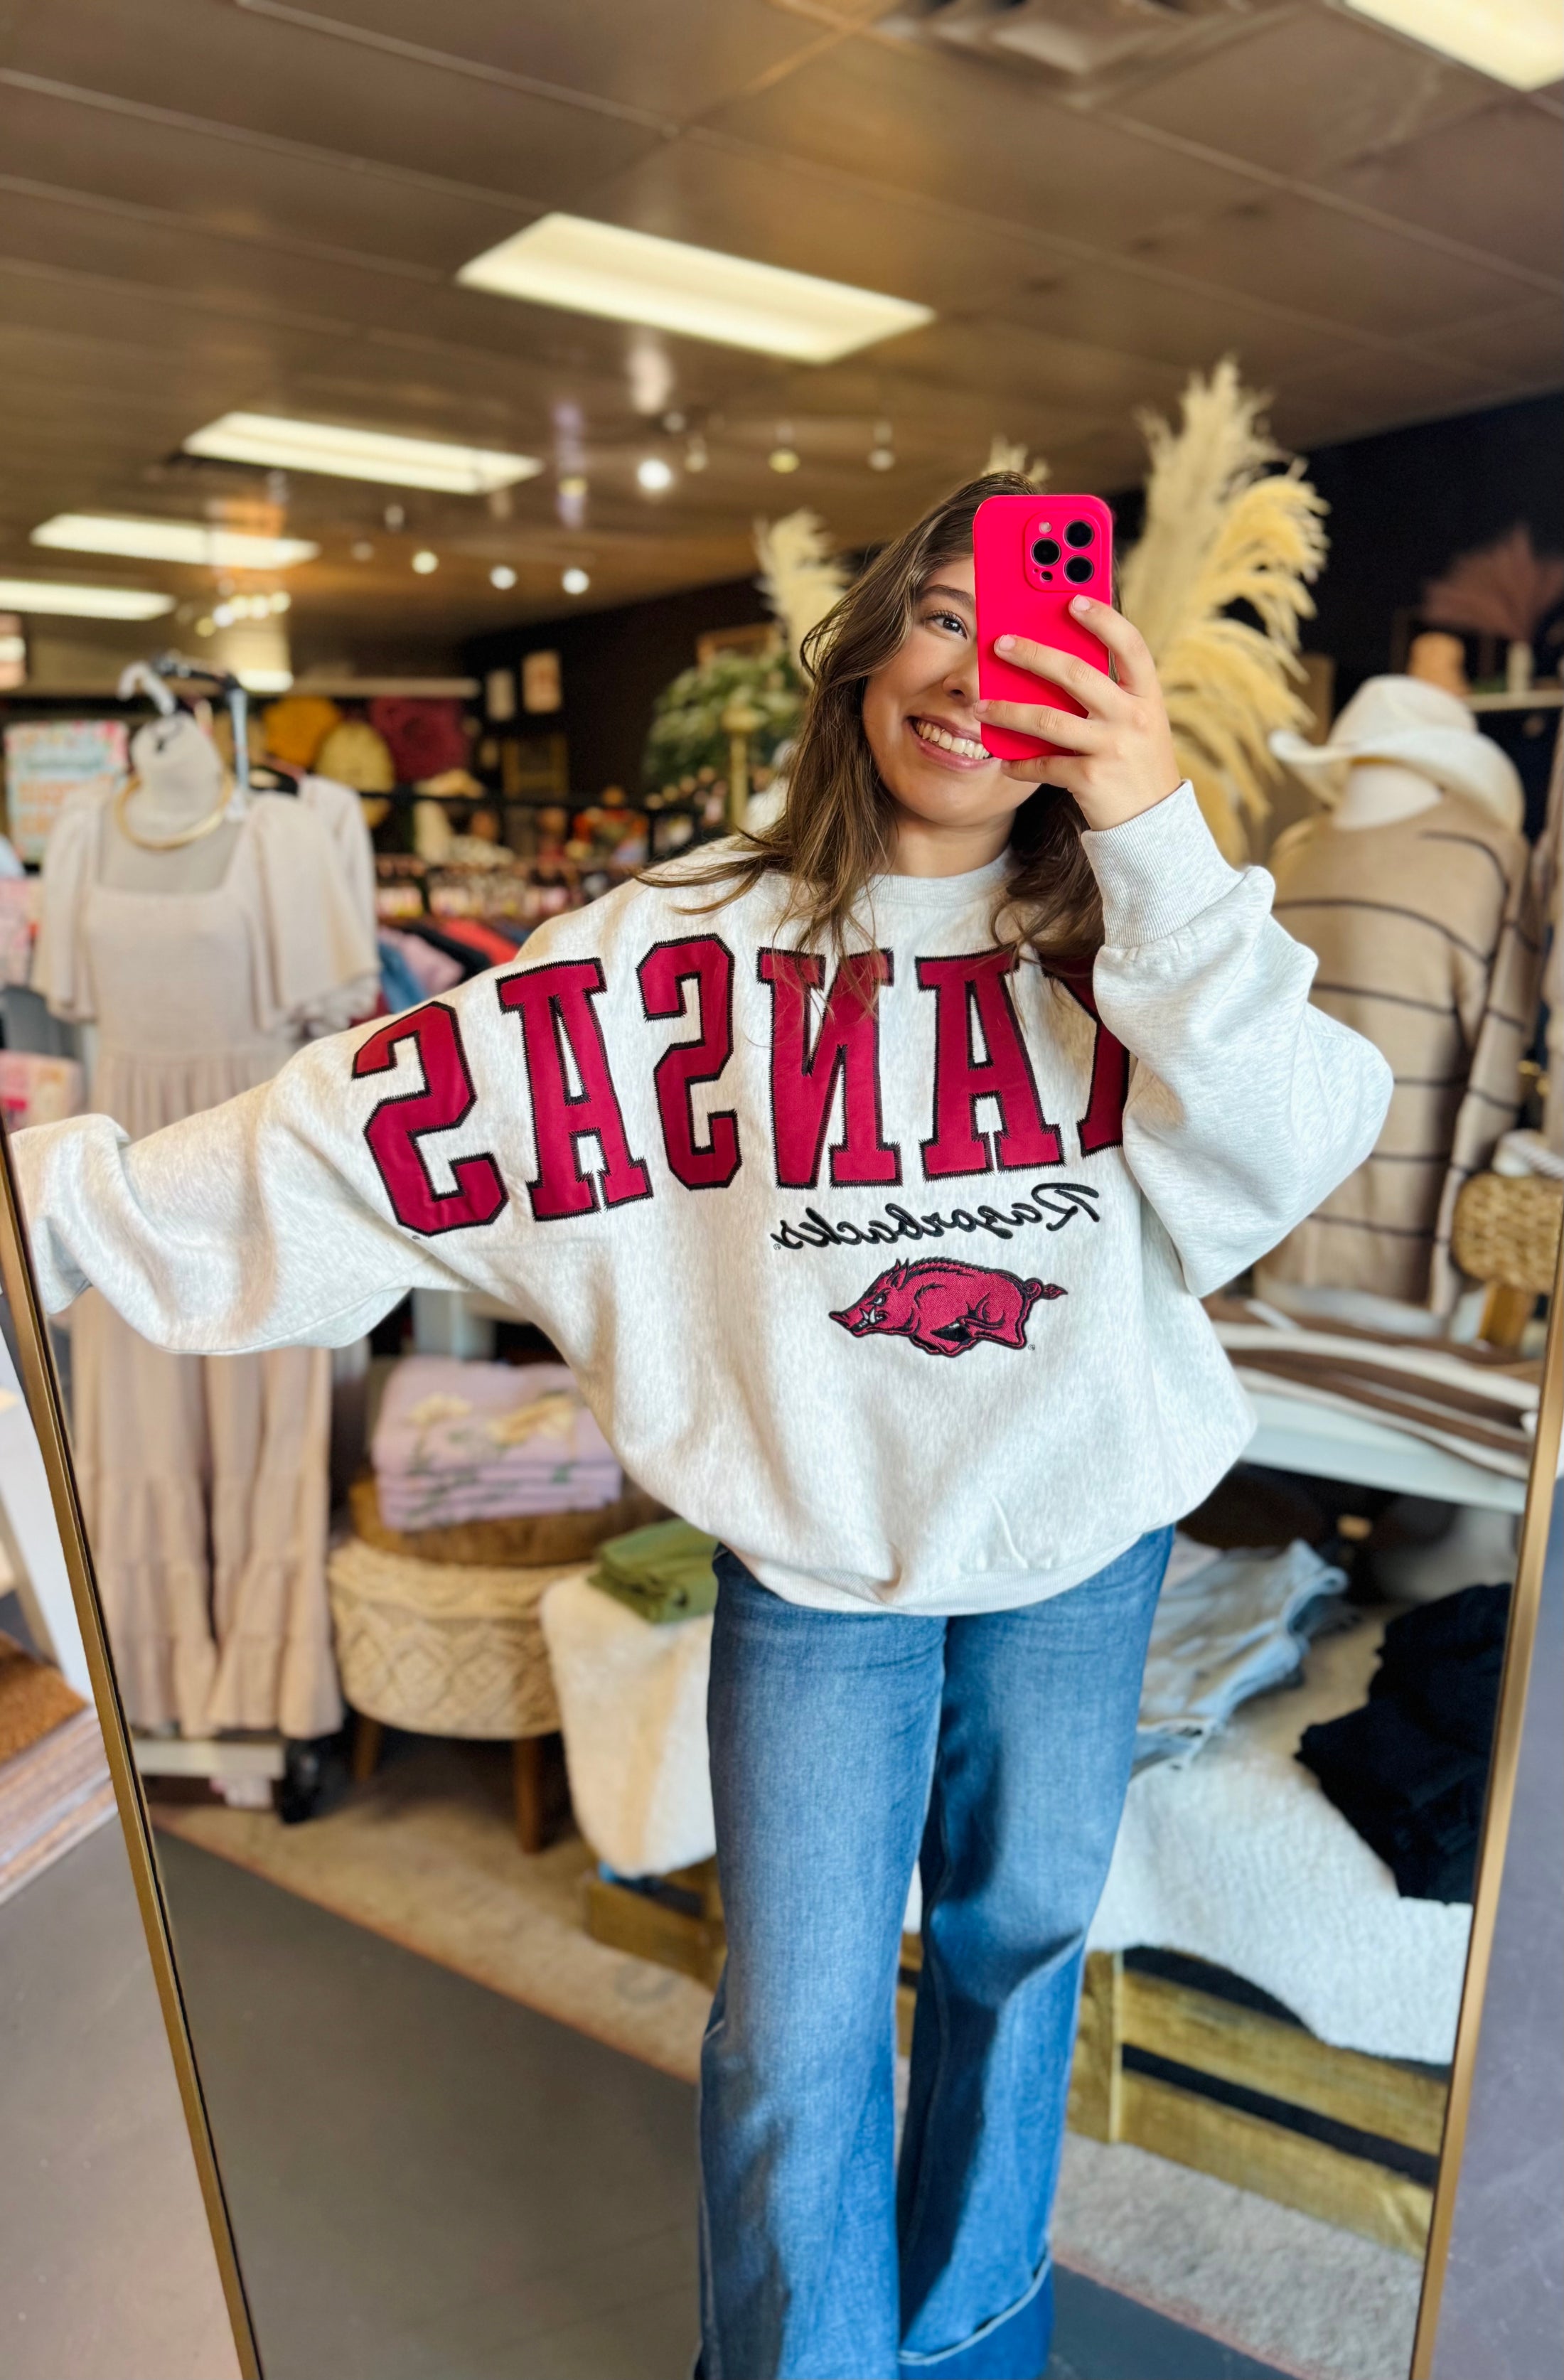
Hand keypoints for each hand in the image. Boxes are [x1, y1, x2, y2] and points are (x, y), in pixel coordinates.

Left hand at [973, 597, 1180, 831]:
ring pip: (1048, 720)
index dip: (1104, 620)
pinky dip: (1020, 764)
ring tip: (980, 707)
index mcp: (1148, 696)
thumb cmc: (1136, 763)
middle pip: (1077, 675)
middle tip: (1000, 644)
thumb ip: (1108, 694)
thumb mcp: (1137, 723)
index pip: (1131, 646)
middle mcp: (1134, 718)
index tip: (1073, 598)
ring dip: (1008, 711)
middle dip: (1034, 655)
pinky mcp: (1092, 780)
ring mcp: (1113, 749)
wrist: (1153, 825)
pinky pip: (1044, 765)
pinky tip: (1004, 761)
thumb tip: (1050, 662)